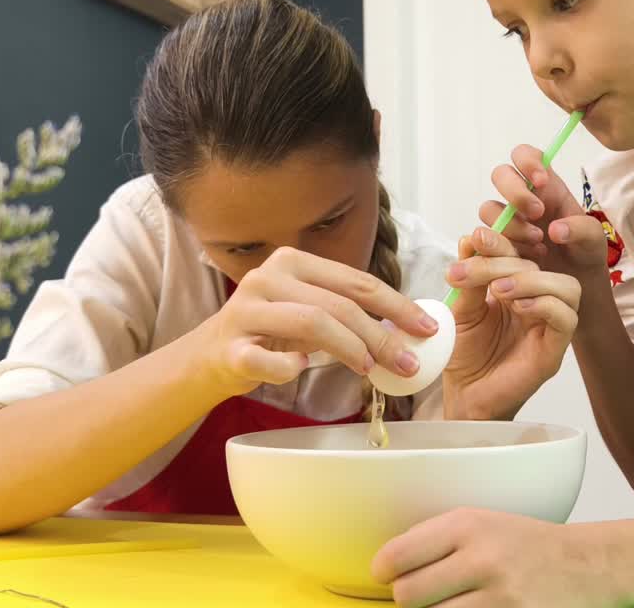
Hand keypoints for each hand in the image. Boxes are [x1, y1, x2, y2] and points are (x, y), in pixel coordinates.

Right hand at [190, 246, 437, 396]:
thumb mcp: (307, 310)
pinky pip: (266, 359)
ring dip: (349, 348)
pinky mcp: (230, 348)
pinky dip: (288, 368)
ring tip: (368, 369)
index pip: (357, 281)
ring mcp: (245, 311)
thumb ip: (346, 310)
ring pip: (311, 322)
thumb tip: (406, 329)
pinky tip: (300, 370)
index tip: (426, 328)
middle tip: (407, 362)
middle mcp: (267, 278)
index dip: (397, 305)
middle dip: (381, 335)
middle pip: (338, 304)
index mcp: (292, 262)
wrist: (207, 357)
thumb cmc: (270, 332)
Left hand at [372, 508, 618, 607]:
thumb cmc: (527, 545)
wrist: (589, 566)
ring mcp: (500, 599)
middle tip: (426, 594)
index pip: (395, 556)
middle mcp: (482, 560)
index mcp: (468, 525)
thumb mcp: (483, 524)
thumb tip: (384, 569)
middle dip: (411, 598)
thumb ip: (435, 541)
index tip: (388, 574)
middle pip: (407, 596)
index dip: (385, 570)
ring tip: (456, 603)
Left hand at [441, 227, 579, 419]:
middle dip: (506, 260)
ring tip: (497, 289)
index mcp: (518, 287)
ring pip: (566, 287)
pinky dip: (545, 305)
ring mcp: (550, 326)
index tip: (477, 236)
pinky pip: (567, 319)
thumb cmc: (464, 354)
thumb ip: (468, 278)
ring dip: (531, 280)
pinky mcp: (556, 350)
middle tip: (472, 269)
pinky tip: (516, 307)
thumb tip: (470, 239)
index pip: (521, 252)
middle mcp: (539, 302)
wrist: (462, 395)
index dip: (504, 239)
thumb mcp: (460, 308)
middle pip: (541, 265)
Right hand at [482, 145, 608, 280]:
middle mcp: (523, 198)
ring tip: (538, 244)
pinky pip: (487, 239)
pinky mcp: (498, 244)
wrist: (576, 281)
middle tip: (538, 213)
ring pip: (489, 209)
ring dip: (512, 225)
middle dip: (516, 192)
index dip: (528, 161)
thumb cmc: (585, 251)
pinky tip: (528, 259)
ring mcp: (508, 221)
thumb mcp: (594, 239)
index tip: (541, 181)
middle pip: (501, 175)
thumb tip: (555, 230)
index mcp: (547, 185)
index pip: (525, 155)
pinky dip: (505, 248)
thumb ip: (580, 229)